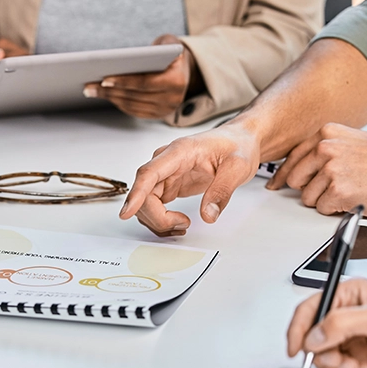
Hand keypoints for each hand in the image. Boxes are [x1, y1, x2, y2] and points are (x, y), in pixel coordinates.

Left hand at [83, 35, 201, 119]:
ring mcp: (166, 109)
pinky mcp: (157, 115)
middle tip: (88, 85)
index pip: (145, 83)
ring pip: (131, 105)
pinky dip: (117, 102)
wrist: (183, 67)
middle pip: (135, 96)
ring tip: (91, 90)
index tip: (104, 79)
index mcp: (177, 80)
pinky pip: (133, 110)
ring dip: (109, 98)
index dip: (124, 82)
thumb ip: (151, 49)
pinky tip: (104, 95)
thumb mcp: (166, 42)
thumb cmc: (170, 51)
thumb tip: (120, 59)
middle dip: (109, 91)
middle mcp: (173, 98)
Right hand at [119, 122, 260, 234]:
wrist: (240, 141)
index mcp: (179, 152)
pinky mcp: (168, 185)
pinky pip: (154, 206)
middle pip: (144, 193)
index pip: (149, 173)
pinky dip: (161, 220)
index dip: (135, 194)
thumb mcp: (238, 167)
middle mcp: (166, 162)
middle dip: (157, 217)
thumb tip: (208, 215)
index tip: (126, 213)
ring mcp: (164, 174)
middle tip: (182, 225)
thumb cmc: (237, 146)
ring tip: (183, 226)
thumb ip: (222, 191)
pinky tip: (177, 223)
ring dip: (158, 221)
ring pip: (145, 203)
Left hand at [266, 124, 366, 216]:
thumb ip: (326, 148)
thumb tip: (301, 165)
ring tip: (350, 191)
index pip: (292, 158)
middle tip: (331, 189)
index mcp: (327, 134)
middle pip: (295, 180)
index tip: (276, 184)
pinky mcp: (339, 191)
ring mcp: (332, 170)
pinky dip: (336, 209)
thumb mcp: (353, 141)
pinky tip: (354, 198)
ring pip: (307, 197)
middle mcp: (326, 148)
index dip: (283, 175)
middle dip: (309, 189)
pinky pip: (322, 209)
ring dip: (325, 200)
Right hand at [287, 279, 366, 367]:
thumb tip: (313, 336)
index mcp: (351, 295)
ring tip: (354, 366)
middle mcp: (350, 316)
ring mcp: (356, 338)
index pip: (311, 308)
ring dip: (335, 365)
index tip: (296, 347)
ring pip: (324, 355)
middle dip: (320, 352)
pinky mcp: (363, 358)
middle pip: (313, 335)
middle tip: (335, 359)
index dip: (299, 328)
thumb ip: (342, 325)